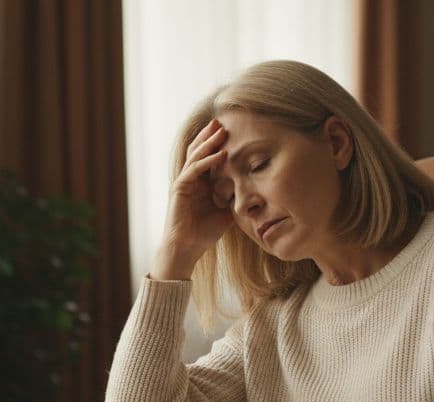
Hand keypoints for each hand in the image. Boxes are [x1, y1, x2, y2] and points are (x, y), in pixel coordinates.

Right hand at [154, 118, 235, 278]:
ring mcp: (184, 182)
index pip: (208, 157)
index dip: (218, 144)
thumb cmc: (204, 233)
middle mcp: (191, 179)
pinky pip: (194, 169)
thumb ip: (235, 199)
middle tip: (224, 122)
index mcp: (200, 183)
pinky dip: (207, 161)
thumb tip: (254, 192)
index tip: (234, 133)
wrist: (187, 248)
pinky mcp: (180, 188)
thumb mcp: (226, 213)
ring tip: (221, 130)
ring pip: (196, 155)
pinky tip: (221, 154)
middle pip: (199, 150)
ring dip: (209, 142)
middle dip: (211, 136)